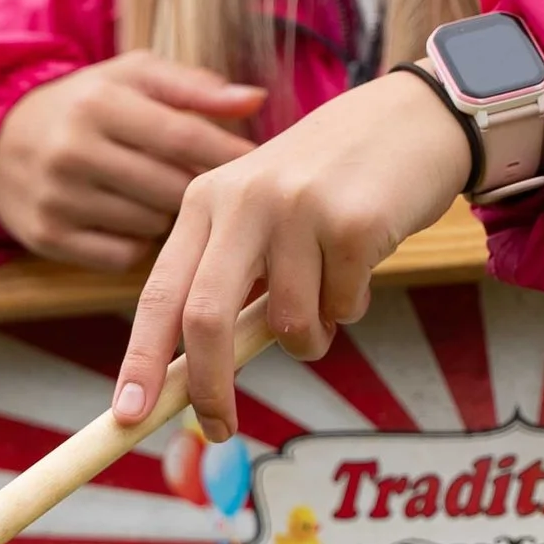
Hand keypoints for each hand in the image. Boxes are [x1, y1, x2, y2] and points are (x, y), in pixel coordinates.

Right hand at [0, 52, 264, 270]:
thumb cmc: (86, 105)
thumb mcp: (132, 79)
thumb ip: (194, 87)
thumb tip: (255, 100)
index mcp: (98, 103)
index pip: (182, 135)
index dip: (227, 153)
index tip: (259, 166)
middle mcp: (73, 150)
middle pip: (171, 187)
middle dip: (196, 187)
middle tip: (205, 183)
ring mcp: (57, 198)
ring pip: (150, 224)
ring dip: (165, 214)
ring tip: (155, 193)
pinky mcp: (47, 238)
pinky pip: (122, 255)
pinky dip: (135, 242)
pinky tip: (127, 219)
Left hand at [112, 73, 472, 440]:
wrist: (413, 116)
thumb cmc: (326, 182)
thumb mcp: (259, 216)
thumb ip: (228, 283)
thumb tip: (197, 380)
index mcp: (205, 201)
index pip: (159, 293)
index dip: (141, 359)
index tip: (129, 414)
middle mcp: (242, 200)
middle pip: (206, 319)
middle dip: (209, 387)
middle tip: (220, 427)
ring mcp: (297, 208)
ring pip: (288, 325)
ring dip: (310, 338)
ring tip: (330, 296)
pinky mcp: (352, 222)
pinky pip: (343, 308)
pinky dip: (352, 306)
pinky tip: (362, 262)